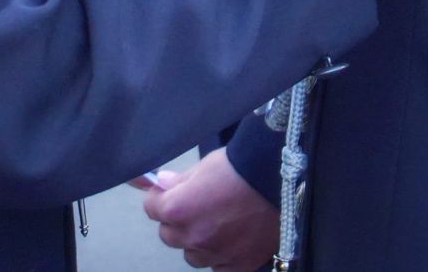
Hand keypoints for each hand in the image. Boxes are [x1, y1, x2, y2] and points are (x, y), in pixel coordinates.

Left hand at [138, 149, 277, 271]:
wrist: (276, 180)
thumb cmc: (237, 167)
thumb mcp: (203, 166)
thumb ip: (178, 181)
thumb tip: (160, 184)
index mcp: (179, 209)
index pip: (151, 209)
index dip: (159, 198)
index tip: (167, 193)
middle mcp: (193, 237)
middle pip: (168, 235)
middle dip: (175, 221)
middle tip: (194, 207)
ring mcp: (216, 255)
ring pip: (191, 255)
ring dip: (196, 241)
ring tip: (215, 224)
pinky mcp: (238, 267)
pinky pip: (217, 267)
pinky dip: (219, 255)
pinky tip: (230, 239)